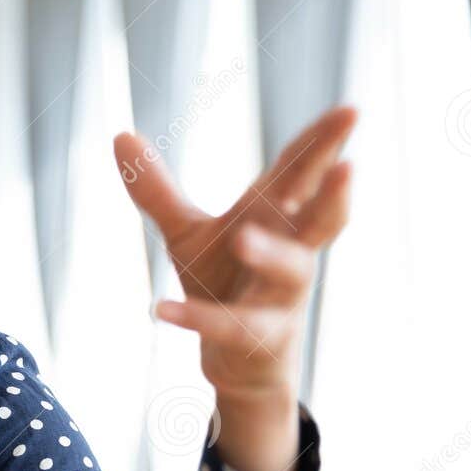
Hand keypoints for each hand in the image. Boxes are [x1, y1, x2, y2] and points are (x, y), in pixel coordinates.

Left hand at [113, 105, 355, 470]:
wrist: (236, 360)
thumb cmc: (223, 281)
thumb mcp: (187, 231)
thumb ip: (155, 189)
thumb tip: (119, 134)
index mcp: (277, 219)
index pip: (301, 174)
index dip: (324, 144)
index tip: (351, 109)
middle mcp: (292, 253)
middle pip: (321, 220)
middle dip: (335, 194)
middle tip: (350, 166)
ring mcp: (280, 298)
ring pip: (288, 273)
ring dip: (269, 254)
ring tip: (242, 236)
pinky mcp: (257, 338)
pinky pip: (230, 326)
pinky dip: (195, 317)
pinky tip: (158, 310)